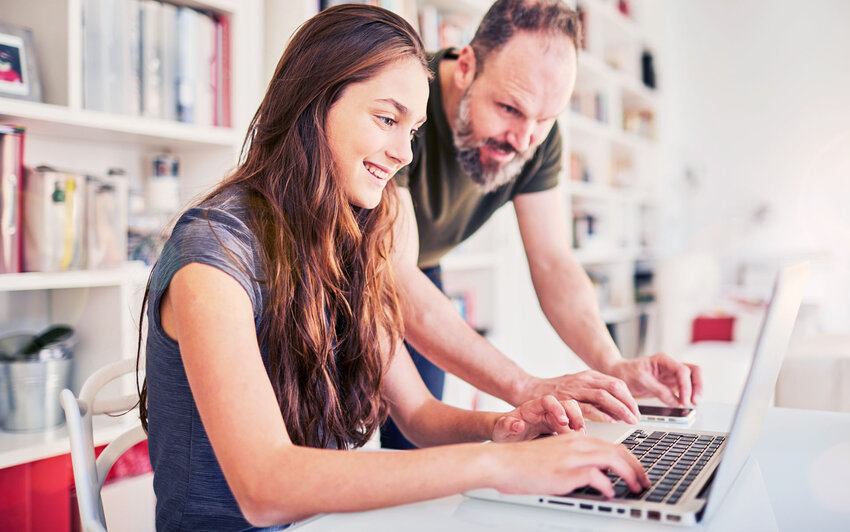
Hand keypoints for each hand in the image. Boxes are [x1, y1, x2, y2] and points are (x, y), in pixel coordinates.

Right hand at [491, 433, 649, 496]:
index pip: (612, 445)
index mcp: (575, 439)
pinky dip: (607, 485)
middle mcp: (576, 444)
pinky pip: (595, 476)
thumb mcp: (554, 455)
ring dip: (629, 475)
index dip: (630, 459)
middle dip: (637, 467)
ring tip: (636, 487)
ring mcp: (571, 457)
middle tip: (644, 480)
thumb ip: (574, 460)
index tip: (638, 471)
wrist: (501, 461)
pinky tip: (609, 492)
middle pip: (618, 451)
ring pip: (613, 460)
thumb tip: (594, 474)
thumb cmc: (522, 462)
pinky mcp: (564, 471)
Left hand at [493, 395, 584, 441]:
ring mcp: (553, 418)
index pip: (548, 401)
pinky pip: (572, 426)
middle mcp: (545, 411)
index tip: (562, 421)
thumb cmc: (503, 430)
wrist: (505, 435)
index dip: (557, 408)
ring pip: (572, 414)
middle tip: (579, 431)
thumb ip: (507, 425)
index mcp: (531, 408)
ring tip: (582, 437)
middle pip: (566, 405)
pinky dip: (577, 433)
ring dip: (579, 424)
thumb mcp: (501, 429)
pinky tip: (579, 442)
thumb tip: (518, 424)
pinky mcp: (557, 428)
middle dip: (575, 416)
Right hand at [524, 370, 639, 423]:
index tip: (636, 411)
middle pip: (613, 387)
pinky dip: (600, 414)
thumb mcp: (578, 389)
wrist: (528, 390)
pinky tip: (609, 421)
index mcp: (588, 376)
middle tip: (636, 417)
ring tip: (627, 420)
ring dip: (618, 408)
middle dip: (628, 403)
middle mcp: (583, 380)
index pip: (617, 383)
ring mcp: (574, 388)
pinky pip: (586, 406)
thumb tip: (618, 410)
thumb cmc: (556, 393)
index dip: (630, 398)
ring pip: (603, 395)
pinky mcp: (564, 399)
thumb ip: (595, 397)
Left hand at [606, 353, 702, 406]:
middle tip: (694, 402)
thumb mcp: (641, 380)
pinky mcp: (671, 384)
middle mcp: (671, 366)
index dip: (686, 385)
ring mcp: (672, 375)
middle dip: (697, 386)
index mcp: (664, 360)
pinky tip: (684, 404)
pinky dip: (688, 396)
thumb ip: (659, 390)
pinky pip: (685, 389)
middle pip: (694, 372)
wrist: (620, 374)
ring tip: (691, 404)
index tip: (684, 399)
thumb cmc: (628, 372)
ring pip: (693, 380)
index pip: (682, 370)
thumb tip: (675, 401)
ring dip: (695, 391)